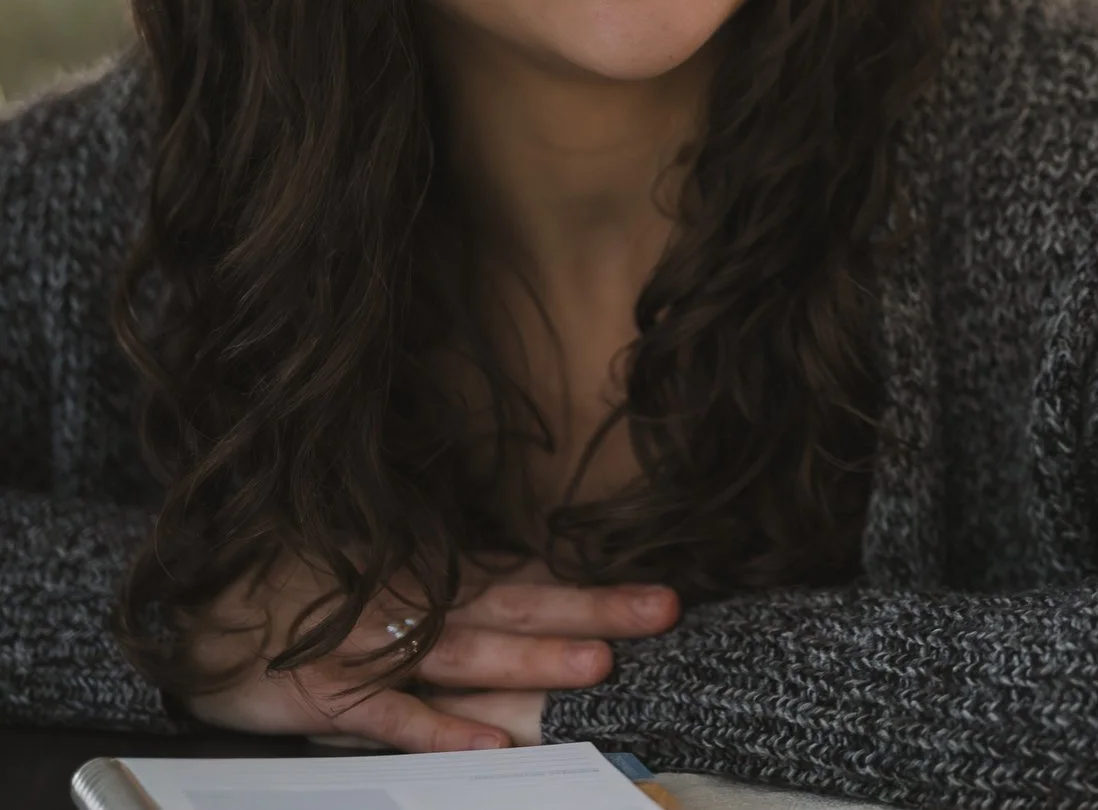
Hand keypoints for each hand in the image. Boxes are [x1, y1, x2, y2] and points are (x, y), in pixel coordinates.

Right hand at [183, 555, 678, 750]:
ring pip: (469, 654)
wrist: (205, 617)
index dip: (597, 587)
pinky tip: (488, 745)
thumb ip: (465, 585)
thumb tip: (546, 583)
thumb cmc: (312, 595)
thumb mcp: (395, 580)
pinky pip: (396, 716)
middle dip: (592, 610)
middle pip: (520, 606)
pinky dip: (440, 729)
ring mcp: (378, 649)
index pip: (533, 579)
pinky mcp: (334, 694)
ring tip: (595, 667)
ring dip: (531, 662)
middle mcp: (420, 606)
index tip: (666, 594)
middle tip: (661, 613)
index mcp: (441, 578)